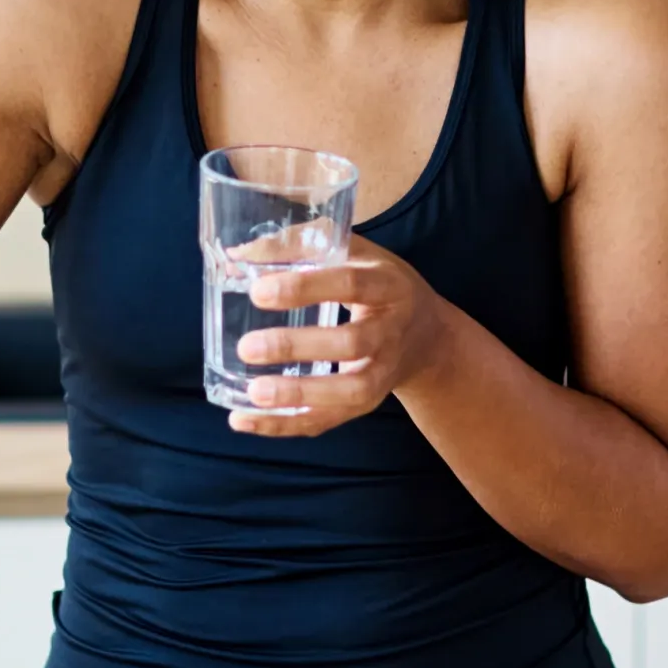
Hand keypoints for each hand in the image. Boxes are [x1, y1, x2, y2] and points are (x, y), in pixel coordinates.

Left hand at [229, 238, 456, 437]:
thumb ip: (302, 244)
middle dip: (297, 346)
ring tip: (253, 393)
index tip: (258, 291)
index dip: (305, 288)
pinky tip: (247, 420)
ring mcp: (382, 372)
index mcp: (388, 286)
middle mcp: (390, 332)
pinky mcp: (367, 403)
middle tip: (248, 347)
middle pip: (351, 343)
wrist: (429, 336)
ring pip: (348, 392)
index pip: (349, 284)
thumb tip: (238, 254)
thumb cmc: (379, 283)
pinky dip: (286, 423)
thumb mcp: (355, 252)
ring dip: (298, 395)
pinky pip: (329, 419)